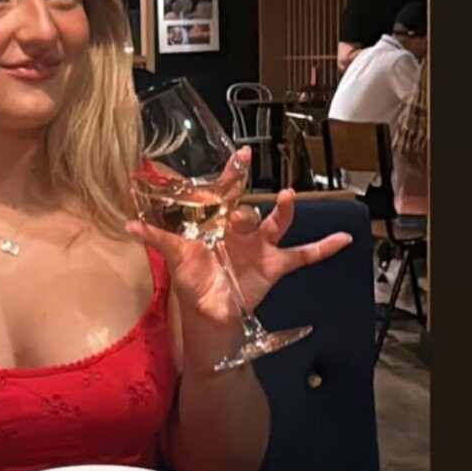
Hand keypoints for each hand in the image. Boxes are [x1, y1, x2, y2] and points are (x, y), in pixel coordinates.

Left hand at [128, 152, 351, 364]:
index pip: (226, 191)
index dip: (232, 173)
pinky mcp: (273, 266)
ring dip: (282, 211)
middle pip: (249, 205)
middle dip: (247, 193)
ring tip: (286, 199)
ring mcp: (259, 246)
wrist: (209, 316)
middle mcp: (240, 229)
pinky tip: (343, 239)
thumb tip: (127, 224)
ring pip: (275, 223)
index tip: (240, 154)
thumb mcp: (175, 256)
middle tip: (245, 173)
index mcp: (218, 223)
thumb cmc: (193, 281)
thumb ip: (156, 238)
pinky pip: (302, 255)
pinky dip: (323, 248)